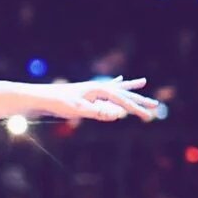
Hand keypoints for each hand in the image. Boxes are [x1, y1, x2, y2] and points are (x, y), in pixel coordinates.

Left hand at [39, 76, 159, 122]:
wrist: (41, 98)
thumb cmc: (58, 104)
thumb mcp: (78, 110)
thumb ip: (98, 112)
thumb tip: (118, 115)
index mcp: (98, 90)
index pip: (122, 102)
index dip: (136, 110)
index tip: (149, 118)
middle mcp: (97, 87)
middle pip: (123, 94)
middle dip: (139, 100)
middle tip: (156, 105)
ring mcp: (92, 89)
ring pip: (117, 89)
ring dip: (131, 89)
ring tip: (143, 82)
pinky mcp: (87, 92)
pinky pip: (106, 89)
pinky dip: (116, 84)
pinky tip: (120, 79)